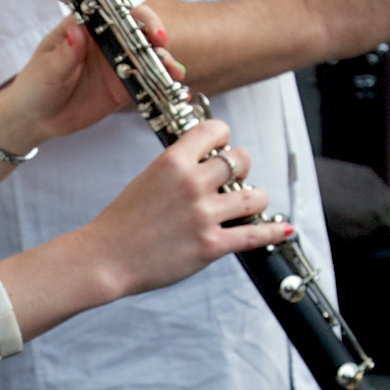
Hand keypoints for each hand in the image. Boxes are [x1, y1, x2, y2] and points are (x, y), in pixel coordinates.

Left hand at [0, 0, 170, 149]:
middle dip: (152, 26)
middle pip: (137, 22)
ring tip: (173, 70)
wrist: (39, 117)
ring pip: (149, 51)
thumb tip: (77, 31)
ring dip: (164, 57)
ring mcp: (119, 61)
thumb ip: (64, 54)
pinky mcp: (126, 85)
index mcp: (85, 23)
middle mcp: (107, 38)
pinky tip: (177, 90)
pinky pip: (150, 80)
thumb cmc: (37, 84)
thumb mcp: (46, 69)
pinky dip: (165, 83)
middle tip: (158, 39)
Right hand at [84, 118, 288, 296]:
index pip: (216, 130)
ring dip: (255, 199)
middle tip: (234, 181)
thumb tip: (204, 160)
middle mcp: (192, 183)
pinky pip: (255, 234)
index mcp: (173, 161)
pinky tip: (283, 229)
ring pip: (255, 196)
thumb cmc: (121, 223)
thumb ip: (177, 168)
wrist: (106, 258)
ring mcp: (204, 214)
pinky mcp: (211, 244)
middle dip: (242, 169)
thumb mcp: (147, 179)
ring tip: (247, 206)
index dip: (224, 137)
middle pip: (241, 160)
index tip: (223, 147)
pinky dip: (273, 231)